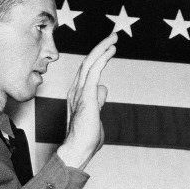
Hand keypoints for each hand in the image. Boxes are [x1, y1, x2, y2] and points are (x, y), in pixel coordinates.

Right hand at [57, 33, 117, 169]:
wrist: (77, 151)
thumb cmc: (85, 138)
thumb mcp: (95, 115)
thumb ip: (98, 100)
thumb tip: (103, 88)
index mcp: (78, 94)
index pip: (88, 71)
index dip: (98, 57)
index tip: (110, 49)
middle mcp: (76, 90)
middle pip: (88, 62)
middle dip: (101, 48)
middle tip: (113, 37)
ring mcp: (79, 93)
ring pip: (90, 63)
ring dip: (102, 49)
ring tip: (114, 39)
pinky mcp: (86, 96)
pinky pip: (93, 72)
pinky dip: (102, 59)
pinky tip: (110, 51)